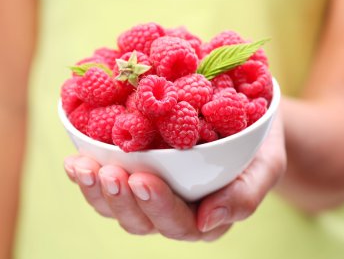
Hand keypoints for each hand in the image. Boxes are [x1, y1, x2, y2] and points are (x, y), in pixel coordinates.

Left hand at [63, 112, 285, 240]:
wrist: (245, 120)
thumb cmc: (259, 145)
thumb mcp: (266, 166)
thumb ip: (245, 195)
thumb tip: (207, 220)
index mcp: (206, 216)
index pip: (179, 224)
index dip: (158, 207)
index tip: (144, 180)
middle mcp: (175, 210)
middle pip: (141, 221)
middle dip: (121, 200)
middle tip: (110, 173)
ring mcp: (154, 193)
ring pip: (118, 206)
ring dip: (97, 190)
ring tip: (83, 166)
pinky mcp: (138, 172)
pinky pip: (109, 182)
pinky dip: (90, 174)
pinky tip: (77, 159)